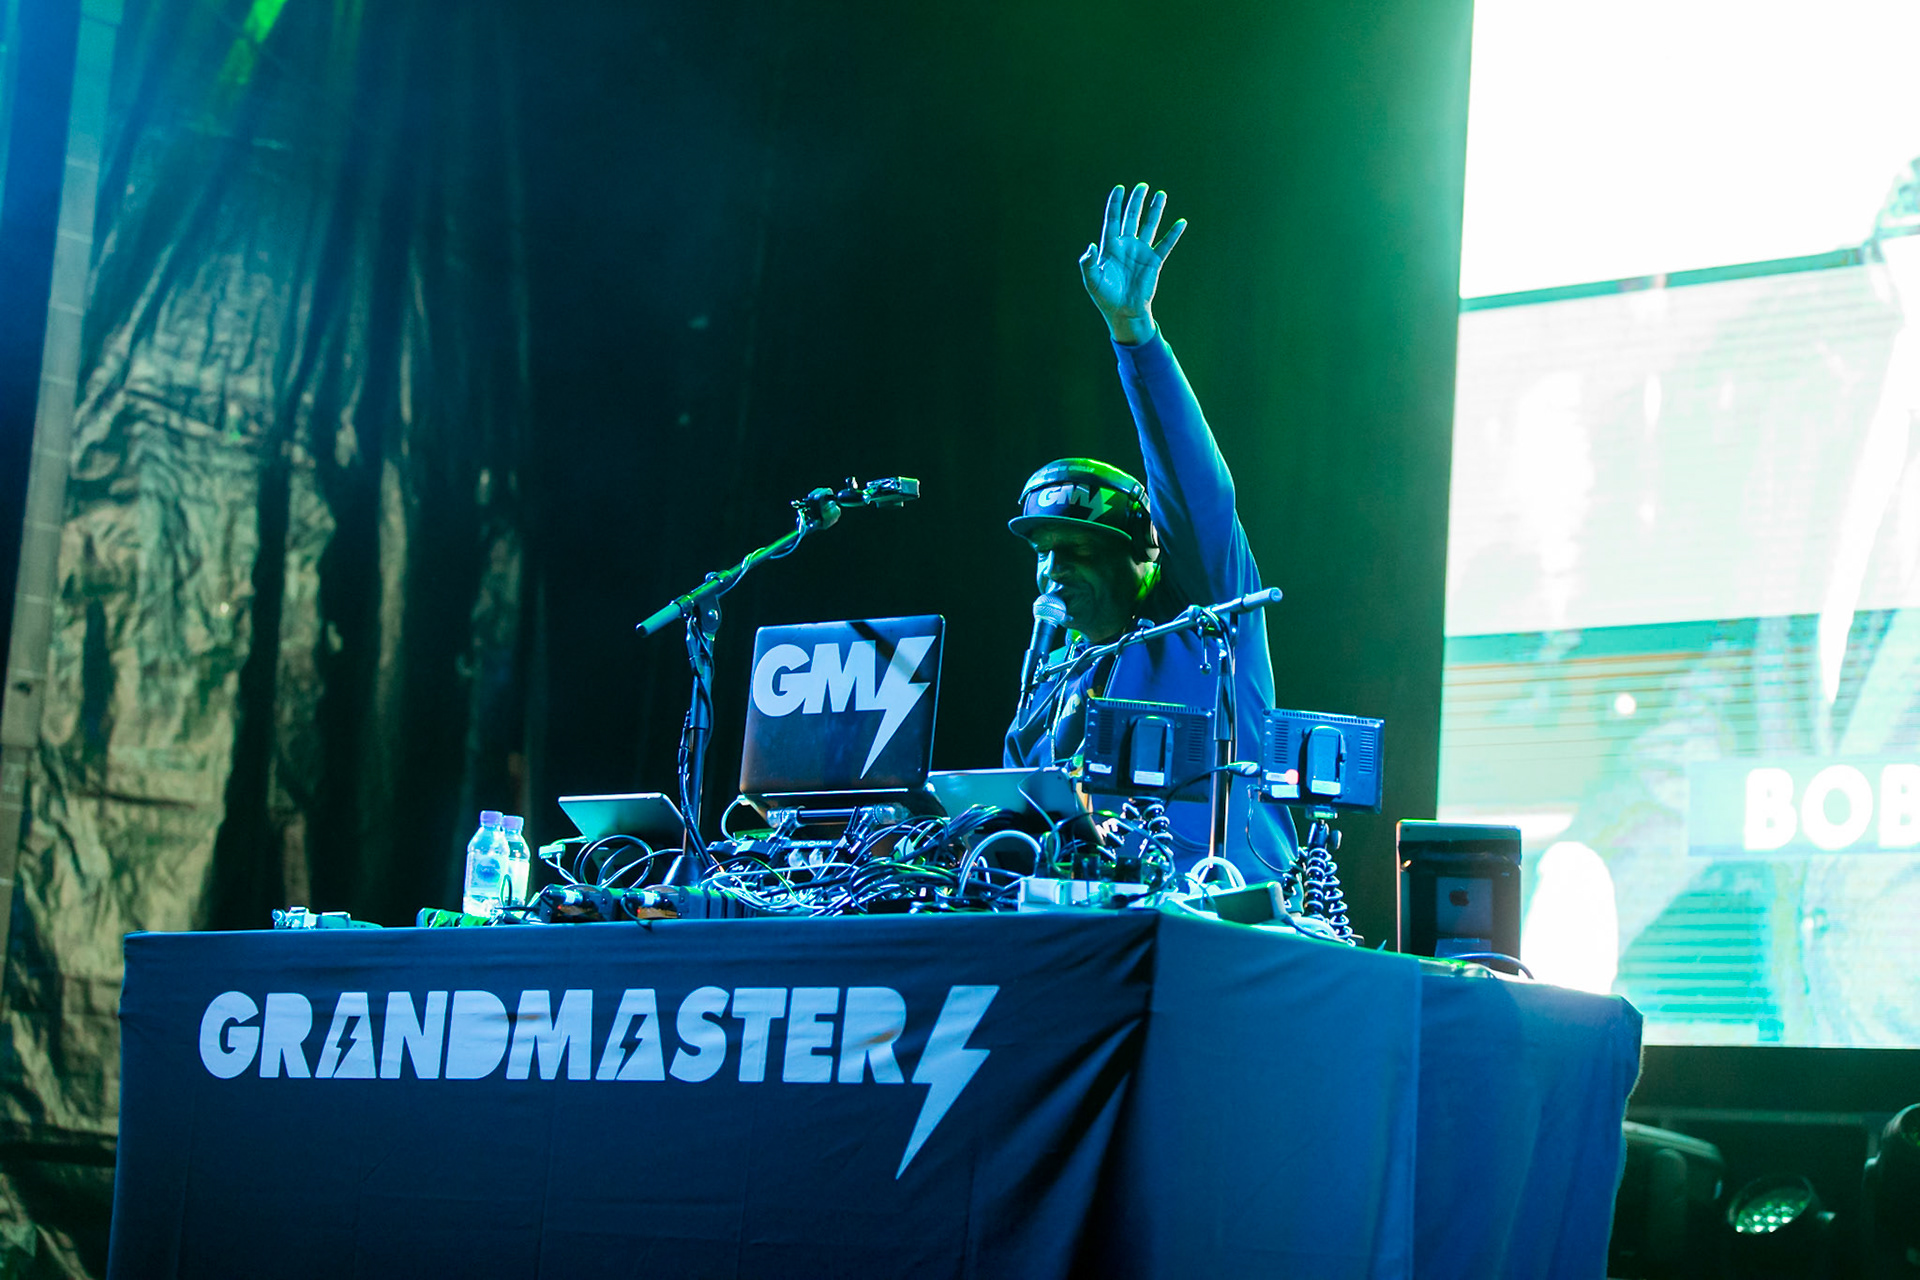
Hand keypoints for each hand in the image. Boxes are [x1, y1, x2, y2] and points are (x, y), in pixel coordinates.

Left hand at [1078, 183, 1185, 345]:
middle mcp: (1126, 246)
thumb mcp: (1092, 281)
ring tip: (1161, 194)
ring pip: (1149, 226)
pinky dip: (1173, 234)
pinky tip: (1181, 222)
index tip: (1119, 189)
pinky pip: (1165, 245)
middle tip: (1142, 186)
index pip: (1113, 220)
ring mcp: (1141, 252)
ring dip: (1155, 210)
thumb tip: (1090, 246)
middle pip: (1132, 218)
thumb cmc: (1106, 298)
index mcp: (1110, 247)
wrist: (1124, 312)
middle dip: (1136, 201)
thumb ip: (1088, 263)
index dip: (1115, 204)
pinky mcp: (1154, 262)